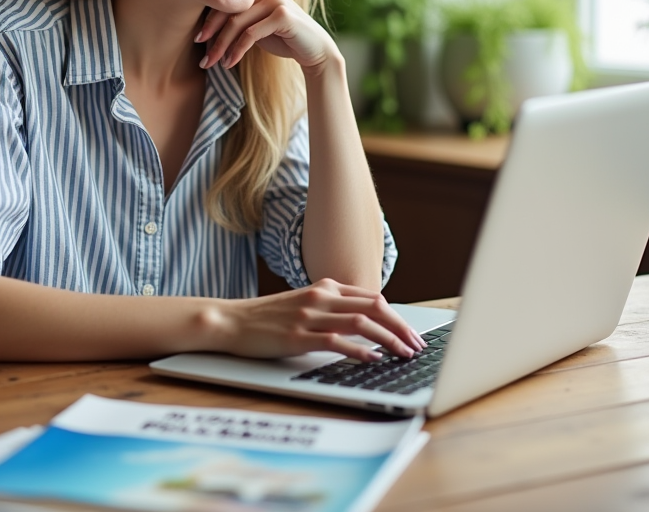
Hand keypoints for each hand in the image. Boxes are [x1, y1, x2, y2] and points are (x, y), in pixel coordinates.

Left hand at [196, 0, 338, 74]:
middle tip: (203, 59)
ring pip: (237, 23)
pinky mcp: (282, 14)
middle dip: (213, 37)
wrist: (313, 49)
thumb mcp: (255, 27)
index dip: (210, 22)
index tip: (198, 41)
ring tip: (213, 64)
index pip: (227, 3)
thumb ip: (237, 21)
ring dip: (222, 47)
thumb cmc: (282, 38)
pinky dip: (237, 50)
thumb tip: (203, 31)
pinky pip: (250, 34)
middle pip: (229, 12)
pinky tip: (230, 62)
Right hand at [210, 279, 425, 361]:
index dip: (397, 317)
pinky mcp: (299, 337)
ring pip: (362, 323)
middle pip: (374, 307)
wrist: (231, 320)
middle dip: (401, 327)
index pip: (372, 298)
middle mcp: (321, 298)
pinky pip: (337, 342)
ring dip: (389, 339)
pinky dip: (360, 350)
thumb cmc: (267, 317)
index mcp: (325, 288)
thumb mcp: (303, 304)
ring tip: (404, 354)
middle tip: (417, 346)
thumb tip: (363, 323)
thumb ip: (330, 308)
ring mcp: (310, 317)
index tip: (411, 333)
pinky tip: (374, 359)